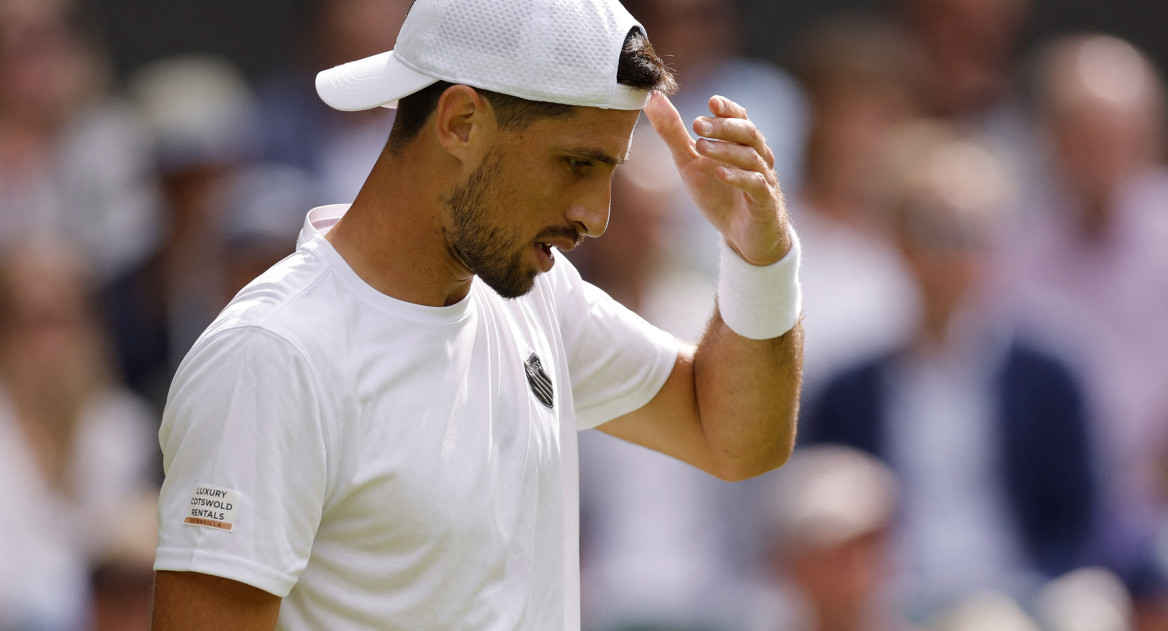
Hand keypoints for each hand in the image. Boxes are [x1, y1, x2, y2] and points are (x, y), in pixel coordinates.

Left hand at [643, 92, 790, 265]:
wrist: (743, 236)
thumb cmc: (720, 194)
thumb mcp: (690, 162)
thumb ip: (673, 133)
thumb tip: (652, 99)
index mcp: (741, 144)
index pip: (740, 118)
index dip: (728, 109)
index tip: (711, 102)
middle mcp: (757, 157)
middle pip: (747, 133)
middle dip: (723, 127)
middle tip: (696, 124)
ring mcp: (764, 179)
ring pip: (751, 158)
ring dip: (725, 150)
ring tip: (700, 146)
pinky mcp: (764, 202)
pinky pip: (756, 186)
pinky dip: (739, 178)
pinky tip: (720, 173)